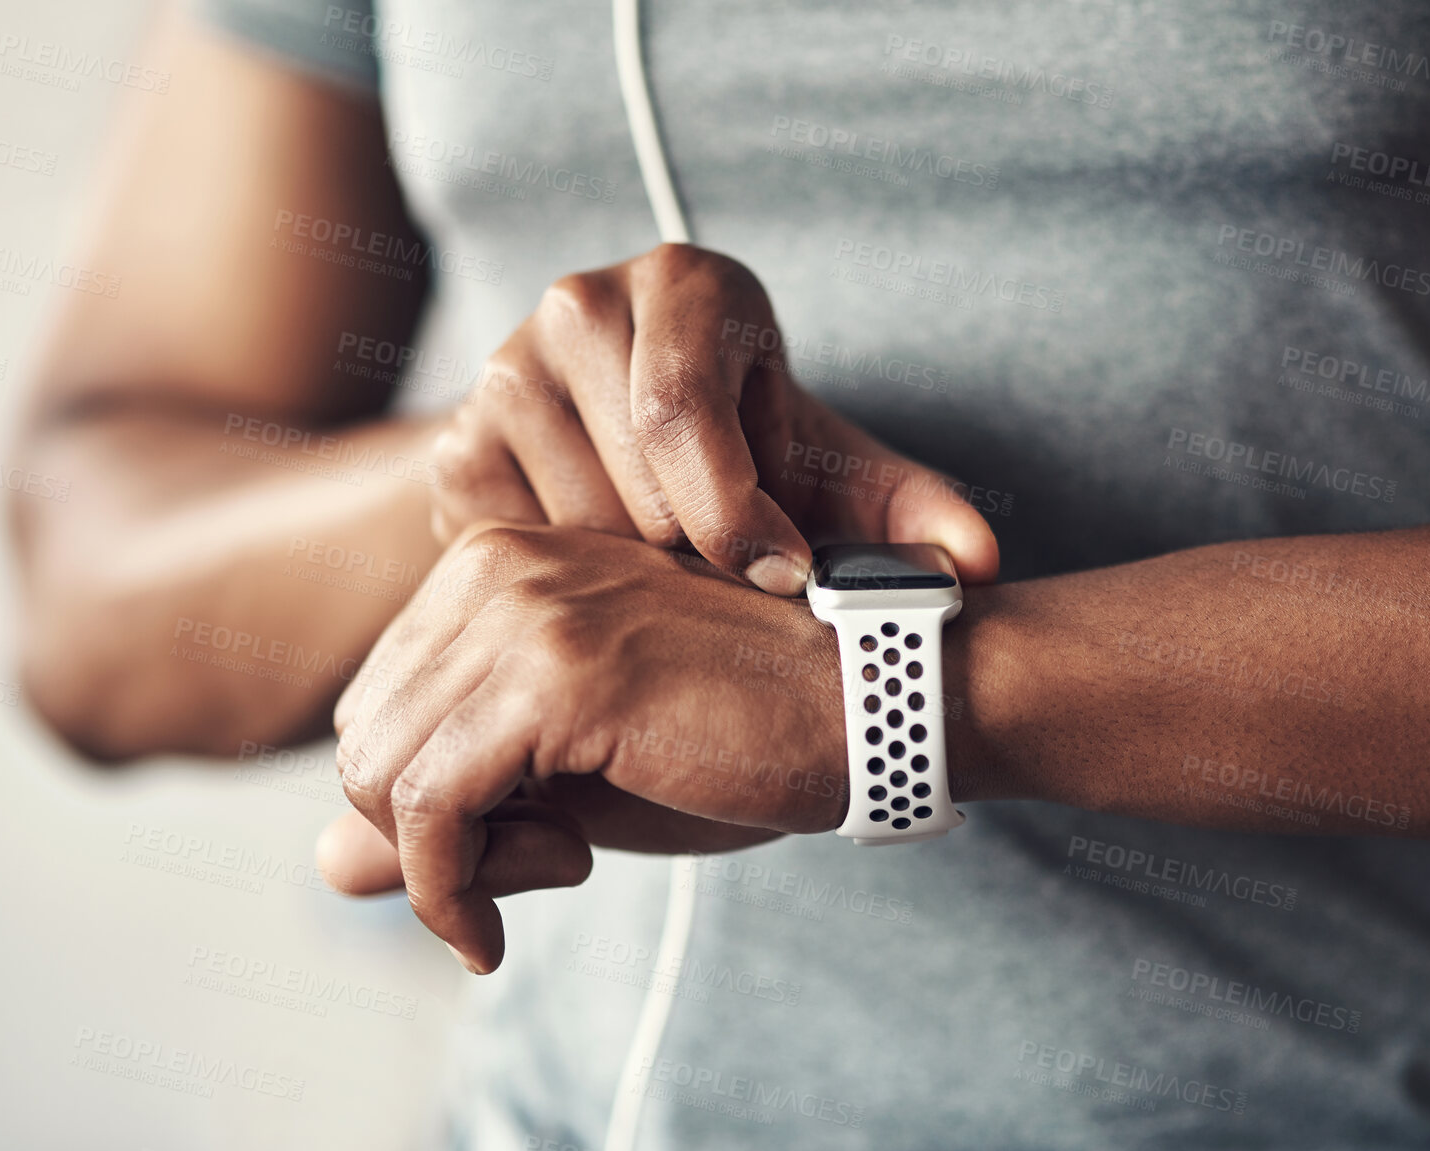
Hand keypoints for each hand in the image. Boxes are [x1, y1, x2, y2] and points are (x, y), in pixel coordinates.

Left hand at [324, 523, 847, 971]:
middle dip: (429, 832)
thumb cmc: (741, 740)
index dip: (429, 799)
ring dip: (448, 863)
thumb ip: (448, 811)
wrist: (875, 706)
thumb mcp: (577, 782)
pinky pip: (430, 807)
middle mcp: (497, 566)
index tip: (525, 842)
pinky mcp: (559, 674)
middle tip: (544, 859)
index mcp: (498, 565)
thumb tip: (322, 865)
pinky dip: (449, 888)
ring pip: (379, 772)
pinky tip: (521, 907)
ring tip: (558, 864)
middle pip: (365, 736)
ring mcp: (527, 610)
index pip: (379, 704)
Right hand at [432, 243, 998, 593]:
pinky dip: (573, 588)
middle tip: (722, 565)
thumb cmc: (747, 449)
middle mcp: (578, 302)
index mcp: (686, 283)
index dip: (735, 516)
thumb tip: (975, 566)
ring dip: (634, 580)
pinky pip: (518, 559)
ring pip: (575, 536)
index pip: (685, 414)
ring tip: (665, 559)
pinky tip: (606, 567)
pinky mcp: (453, 447)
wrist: (625, 447)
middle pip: (635, 488)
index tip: (781, 578)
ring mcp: (499, 370)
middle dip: (694, 558)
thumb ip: (904, 513)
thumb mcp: (826, 469)